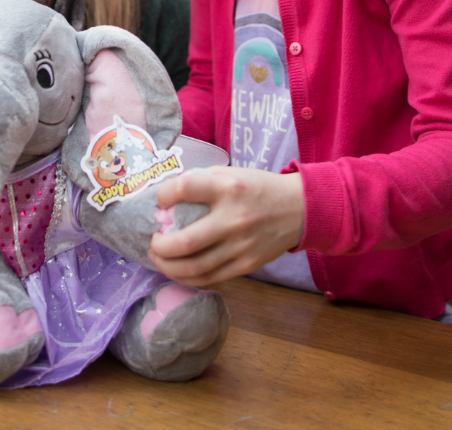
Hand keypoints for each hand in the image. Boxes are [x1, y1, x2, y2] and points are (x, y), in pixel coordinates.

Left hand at [147, 166, 305, 287]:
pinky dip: (188, 277)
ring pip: (195, 267)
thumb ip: (200, 182)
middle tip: (151, 242)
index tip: (159, 201)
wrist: (299, 209)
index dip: (163, 195)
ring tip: (158, 258)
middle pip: (186, 241)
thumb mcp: (230, 173)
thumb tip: (166, 198)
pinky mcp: (247, 265)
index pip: (185, 189)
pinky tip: (177, 270)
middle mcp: (234, 218)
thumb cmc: (258, 188)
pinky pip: (210, 278)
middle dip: (159, 246)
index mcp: (228, 188)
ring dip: (168, 266)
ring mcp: (241, 246)